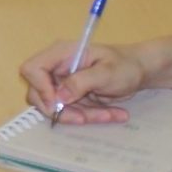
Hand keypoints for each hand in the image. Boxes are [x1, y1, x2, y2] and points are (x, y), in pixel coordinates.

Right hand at [20, 40, 150, 124]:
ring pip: (55, 108)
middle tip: (83, 117)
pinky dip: (88, 117)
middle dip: (61, 110)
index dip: (39, 88)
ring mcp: (62, 84)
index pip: (32, 69)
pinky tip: (110, 113)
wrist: (139, 71)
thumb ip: (81, 82)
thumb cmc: (126, 65)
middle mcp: (56, 69)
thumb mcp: (107, 72)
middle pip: (38, 94)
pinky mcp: (71, 97)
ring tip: (108, 114)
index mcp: (61, 54)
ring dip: (79, 116)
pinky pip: (70, 112)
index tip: (58, 102)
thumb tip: (59, 97)